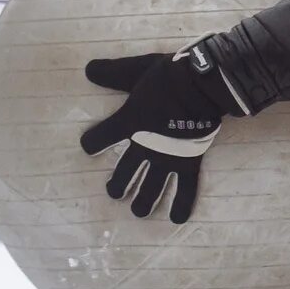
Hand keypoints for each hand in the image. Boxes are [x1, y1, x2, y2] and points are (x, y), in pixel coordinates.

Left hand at [79, 47, 237, 223]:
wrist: (202, 84)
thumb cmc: (168, 74)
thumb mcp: (135, 69)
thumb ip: (112, 73)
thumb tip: (87, 69)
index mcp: (128, 122)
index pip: (99, 138)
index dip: (91, 142)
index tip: (89, 145)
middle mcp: (144, 145)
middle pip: (125, 171)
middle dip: (118, 184)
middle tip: (113, 193)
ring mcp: (167, 157)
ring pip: (151, 187)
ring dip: (142, 201)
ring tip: (137, 211)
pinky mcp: (189, 162)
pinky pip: (185, 189)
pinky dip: (181, 205)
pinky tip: (176, 219)